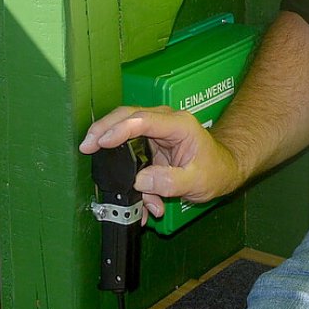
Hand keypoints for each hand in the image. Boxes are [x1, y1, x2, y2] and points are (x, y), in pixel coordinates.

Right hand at [79, 106, 243, 218]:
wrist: (223, 169)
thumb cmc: (215, 171)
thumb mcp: (197, 181)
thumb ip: (169, 182)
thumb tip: (139, 181)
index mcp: (178, 125)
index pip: (143, 120)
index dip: (120, 129)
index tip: (101, 142)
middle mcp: (164, 121)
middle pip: (127, 116)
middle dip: (104, 130)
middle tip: (85, 146)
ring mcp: (155, 130)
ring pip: (125, 132)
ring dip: (112, 153)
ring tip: (106, 177)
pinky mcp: (150, 143)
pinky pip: (130, 150)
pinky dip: (124, 169)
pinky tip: (129, 192)